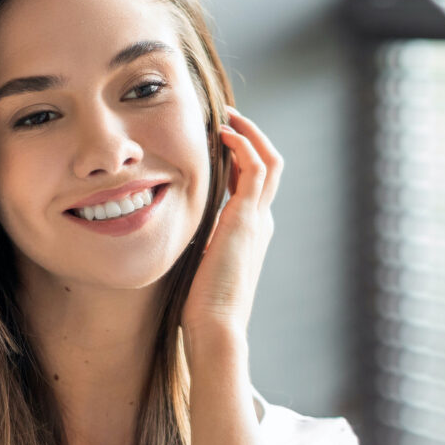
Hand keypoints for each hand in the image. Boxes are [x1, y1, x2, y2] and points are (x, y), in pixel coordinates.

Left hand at [181, 107, 281, 341]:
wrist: (216, 326)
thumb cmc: (201, 307)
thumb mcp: (198, 267)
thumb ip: (195, 245)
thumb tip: (174, 237)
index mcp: (248, 234)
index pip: (251, 185)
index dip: (237, 160)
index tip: (216, 143)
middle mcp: (259, 223)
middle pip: (269, 168)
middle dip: (250, 139)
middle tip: (226, 119)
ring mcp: (257, 219)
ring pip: (270, 161)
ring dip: (250, 134)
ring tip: (227, 118)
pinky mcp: (248, 218)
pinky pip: (256, 167)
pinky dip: (244, 145)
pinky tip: (224, 134)